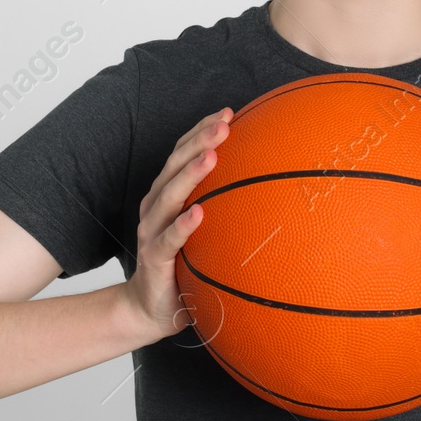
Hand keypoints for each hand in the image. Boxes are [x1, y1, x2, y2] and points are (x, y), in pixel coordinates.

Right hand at [125, 105, 232, 340]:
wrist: (150, 309)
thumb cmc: (183, 265)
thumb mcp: (207, 233)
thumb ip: (225, 210)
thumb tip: (271, 191)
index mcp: (168, 195)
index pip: (183, 154)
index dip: (201, 131)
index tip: (228, 112)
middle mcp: (157, 206)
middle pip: (176, 165)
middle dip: (199, 141)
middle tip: (224, 123)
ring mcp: (152, 231)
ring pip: (169, 195)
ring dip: (190, 173)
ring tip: (212, 155)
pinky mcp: (154, 258)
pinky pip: (168, 239)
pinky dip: (182, 225)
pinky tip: (198, 213)